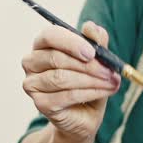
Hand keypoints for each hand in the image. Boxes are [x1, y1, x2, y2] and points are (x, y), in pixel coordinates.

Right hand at [21, 21, 120, 141]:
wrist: (84, 115)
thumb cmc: (87, 83)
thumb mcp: (96, 60)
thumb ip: (96, 42)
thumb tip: (91, 27)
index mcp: (42, 45)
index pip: (49, 36)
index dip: (71, 42)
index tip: (92, 52)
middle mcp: (31, 62)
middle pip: (55, 58)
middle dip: (87, 65)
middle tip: (108, 70)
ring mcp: (32, 84)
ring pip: (61, 78)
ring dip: (91, 80)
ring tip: (111, 82)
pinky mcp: (40, 103)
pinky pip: (66, 96)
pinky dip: (89, 93)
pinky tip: (103, 92)